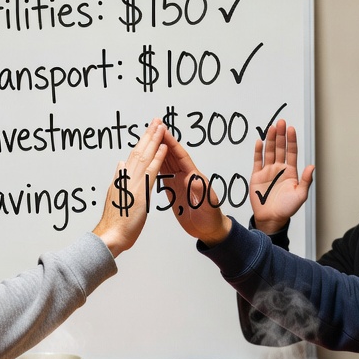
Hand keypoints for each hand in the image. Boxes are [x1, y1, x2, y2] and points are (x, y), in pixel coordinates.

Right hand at [93, 118, 167, 256]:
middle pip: (139, 151)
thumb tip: (120, 166)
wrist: (111, 236)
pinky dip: (158, 157)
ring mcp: (133, 182)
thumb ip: (118, 180)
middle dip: (148, 134)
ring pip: (145, 156)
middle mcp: (126, 177)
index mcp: (122, 178)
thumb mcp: (115, 196)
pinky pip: (152, 170)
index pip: (133, 156)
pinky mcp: (141, 191)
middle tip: (156, 120)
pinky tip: (163, 146)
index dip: (142, 142)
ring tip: (161, 125)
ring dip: (154, 139)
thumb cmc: (114, 222)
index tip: (148, 131)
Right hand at [157, 130, 232, 245]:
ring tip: (148, 139)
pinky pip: (163, 175)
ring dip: (158, 150)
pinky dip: (156, 165)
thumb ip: (200, 193)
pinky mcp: (173, 190)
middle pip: (172, 155)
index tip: (163, 131)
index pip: (180, 157)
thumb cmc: (211, 218)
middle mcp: (185, 176)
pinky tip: (149, 160)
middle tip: (153, 128)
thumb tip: (193, 180)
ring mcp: (179, 183)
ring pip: (166, 163)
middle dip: (163, 141)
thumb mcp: (207, 205)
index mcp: (193, 177)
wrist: (209, 230)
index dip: (172, 143)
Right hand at [249, 119, 314, 234]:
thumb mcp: (301, 195)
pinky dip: (258, 151)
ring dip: (270, 139)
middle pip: (280, 148)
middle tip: (281, 123)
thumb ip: (306, 180)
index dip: (291, 140)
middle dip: (281, 135)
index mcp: (291, 172)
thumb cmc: (287, 208)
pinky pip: (257, 161)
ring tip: (271, 128)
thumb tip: (311, 166)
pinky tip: (259, 142)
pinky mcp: (257, 176)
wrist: (271, 218)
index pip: (291, 152)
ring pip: (269, 151)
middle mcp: (279, 169)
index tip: (291, 129)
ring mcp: (268, 171)